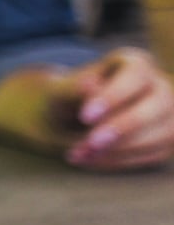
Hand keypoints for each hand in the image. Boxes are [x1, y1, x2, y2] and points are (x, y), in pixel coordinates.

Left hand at [58, 49, 173, 171]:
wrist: (75, 118)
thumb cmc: (69, 98)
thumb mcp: (61, 90)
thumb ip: (73, 88)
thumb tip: (90, 85)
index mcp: (135, 63)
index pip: (136, 74)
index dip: (114, 96)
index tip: (85, 116)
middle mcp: (160, 86)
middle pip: (158, 104)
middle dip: (123, 127)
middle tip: (90, 143)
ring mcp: (170, 114)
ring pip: (160, 134)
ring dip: (120, 149)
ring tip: (81, 154)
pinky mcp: (168, 140)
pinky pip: (153, 154)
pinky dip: (121, 161)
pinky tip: (92, 161)